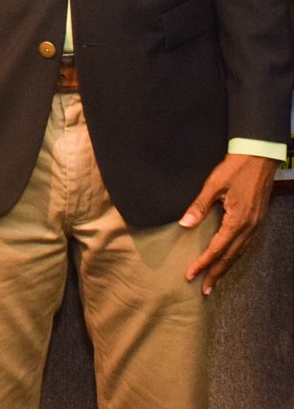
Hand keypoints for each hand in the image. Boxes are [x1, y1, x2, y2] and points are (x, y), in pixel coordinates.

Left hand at [180, 153, 276, 295]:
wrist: (259, 156)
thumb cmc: (235, 168)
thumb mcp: (214, 184)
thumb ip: (199, 206)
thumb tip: (184, 224)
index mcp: (238, 220)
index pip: (217, 249)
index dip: (203, 263)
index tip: (190, 275)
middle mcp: (249, 227)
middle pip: (231, 257)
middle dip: (216, 274)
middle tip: (203, 289)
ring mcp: (256, 225)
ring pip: (240, 253)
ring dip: (226, 268)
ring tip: (214, 280)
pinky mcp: (257, 220)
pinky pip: (246, 245)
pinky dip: (235, 256)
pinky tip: (228, 259)